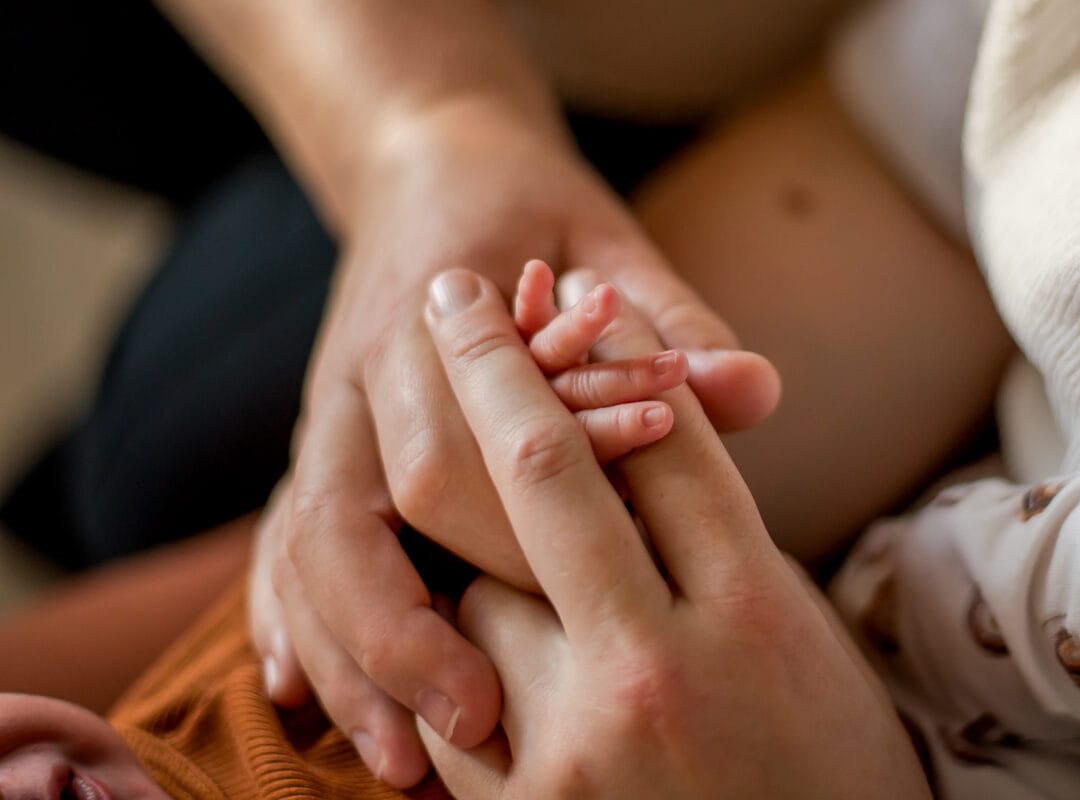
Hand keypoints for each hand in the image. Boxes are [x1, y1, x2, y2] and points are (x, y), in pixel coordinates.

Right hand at [253, 112, 766, 778]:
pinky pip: (280, 539)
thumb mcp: (605, 238)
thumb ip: (670, 319)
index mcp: (423, 321)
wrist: (426, 156)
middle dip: (402, 630)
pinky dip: (284, 615)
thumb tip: (756, 394)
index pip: (444, 460)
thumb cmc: (526, 204)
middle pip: (352, 518)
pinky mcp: (321, 441)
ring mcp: (326, 414)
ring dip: (343, 652)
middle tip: (477, 733)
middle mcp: (355, 377)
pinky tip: (294, 692)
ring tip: (399, 760)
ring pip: (302, 546)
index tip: (547, 632)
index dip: (494, 549)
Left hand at [416, 268, 929, 798]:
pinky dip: (446, 650)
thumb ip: (724, 536)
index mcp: (754, 613)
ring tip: (478, 487)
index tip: (574, 290)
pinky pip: (445, 697)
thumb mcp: (797, 643)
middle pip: (545, 470)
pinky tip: (468, 627)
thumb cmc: (824, 770)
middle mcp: (663, 669)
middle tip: (454, 292)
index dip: (615, 349)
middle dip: (490, 363)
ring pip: (470, 581)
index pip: (667, 438)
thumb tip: (677, 401)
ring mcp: (580, 748)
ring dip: (469, 531)